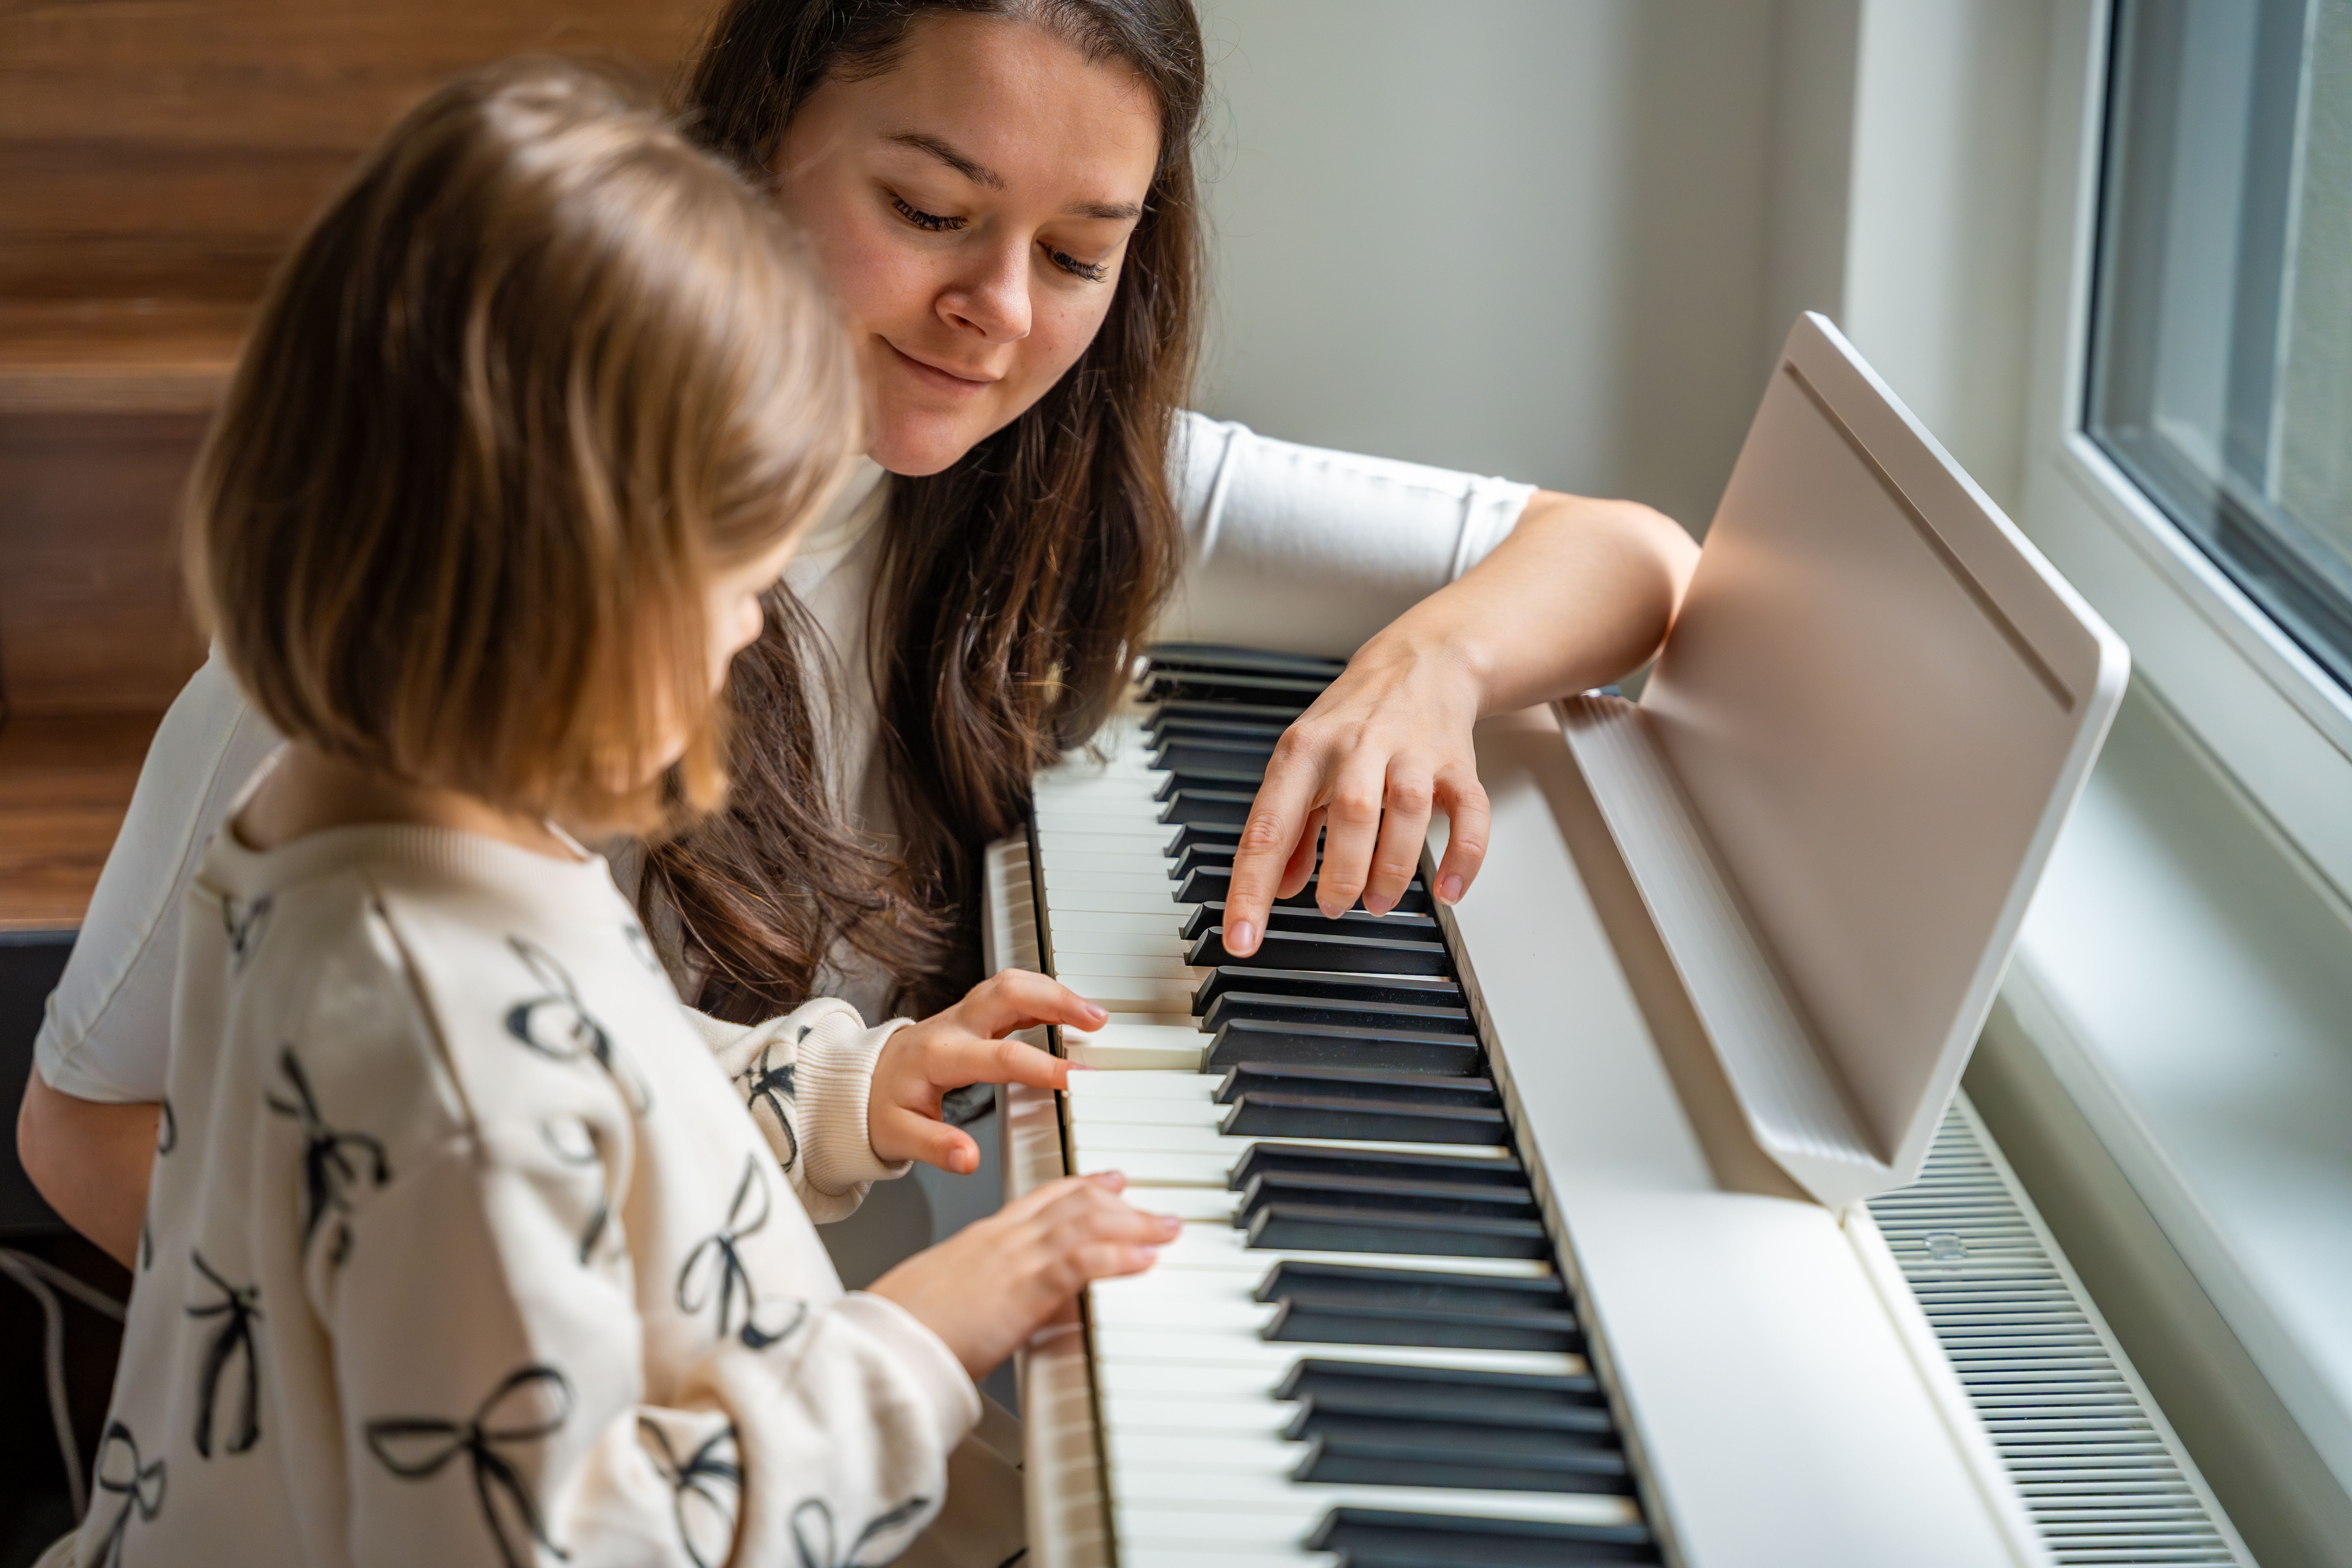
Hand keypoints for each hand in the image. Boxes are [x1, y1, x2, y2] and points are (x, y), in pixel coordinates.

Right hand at [868, 1171, 1177, 1377]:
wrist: (884, 1344)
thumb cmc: (908, 1330)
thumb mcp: (954, 1301)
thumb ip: (987, 1293)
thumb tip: (1014, 1306)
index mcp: (982, 1240)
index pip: (1039, 1200)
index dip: (1078, 1187)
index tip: (1106, 1181)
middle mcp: (1001, 1240)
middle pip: (1070, 1204)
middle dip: (1118, 1202)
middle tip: (1151, 1204)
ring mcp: (1013, 1261)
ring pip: (1084, 1224)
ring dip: (1133, 1226)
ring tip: (1165, 1229)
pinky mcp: (1022, 1289)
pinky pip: (1080, 1261)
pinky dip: (1118, 1256)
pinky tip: (1143, 1258)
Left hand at [869, 969, 1105, 1173]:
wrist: (855, 1082)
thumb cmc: (879, 1107)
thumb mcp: (898, 1137)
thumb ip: (935, 1147)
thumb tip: (968, 1160)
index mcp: (939, 1056)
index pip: (1002, 1056)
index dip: (1043, 1066)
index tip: (1078, 1078)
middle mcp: (953, 1026)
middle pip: (1009, 993)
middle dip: (1057, 1001)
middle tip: (1096, 1021)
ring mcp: (962, 1015)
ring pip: (1011, 983)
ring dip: (1054, 990)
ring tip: (1092, 1013)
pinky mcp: (970, 1015)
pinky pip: (1010, 991)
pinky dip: (1041, 993)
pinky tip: (1066, 1009)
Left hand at [1221, 636, 1490, 955]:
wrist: (1420, 661)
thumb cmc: (1353, 718)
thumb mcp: (1303, 765)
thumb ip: (1289, 830)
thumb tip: (1277, 889)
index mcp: (1304, 750)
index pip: (1269, 825)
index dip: (1251, 888)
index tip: (1243, 938)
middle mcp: (1357, 746)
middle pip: (1352, 813)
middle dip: (1341, 873)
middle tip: (1335, 907)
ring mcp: (1412, 752)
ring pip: (1409, 811)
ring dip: (1393, 869)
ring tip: (1378, 902)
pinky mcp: (1457, 763)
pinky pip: (1470, 813)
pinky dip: (1463, 857)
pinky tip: (1449, 890)